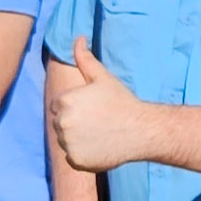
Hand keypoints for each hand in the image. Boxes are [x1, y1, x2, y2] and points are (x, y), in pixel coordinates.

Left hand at [50, 37, 143, 170]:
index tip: (94, 108)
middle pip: (60, 123)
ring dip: (77, 138)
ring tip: (100, 133)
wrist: (142, 130)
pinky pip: (72, 157)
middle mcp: (62, 123)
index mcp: (65, 101)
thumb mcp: (103, 78)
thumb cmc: (122, 102)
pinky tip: (100, 146)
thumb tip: (78, 39)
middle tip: (99, 121)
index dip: (77, 106)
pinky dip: (83, 154)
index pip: (59, 105)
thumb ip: (85, 59)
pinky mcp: (76, 161)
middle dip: (75, 121)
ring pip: (65, 140)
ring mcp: (68, 144)